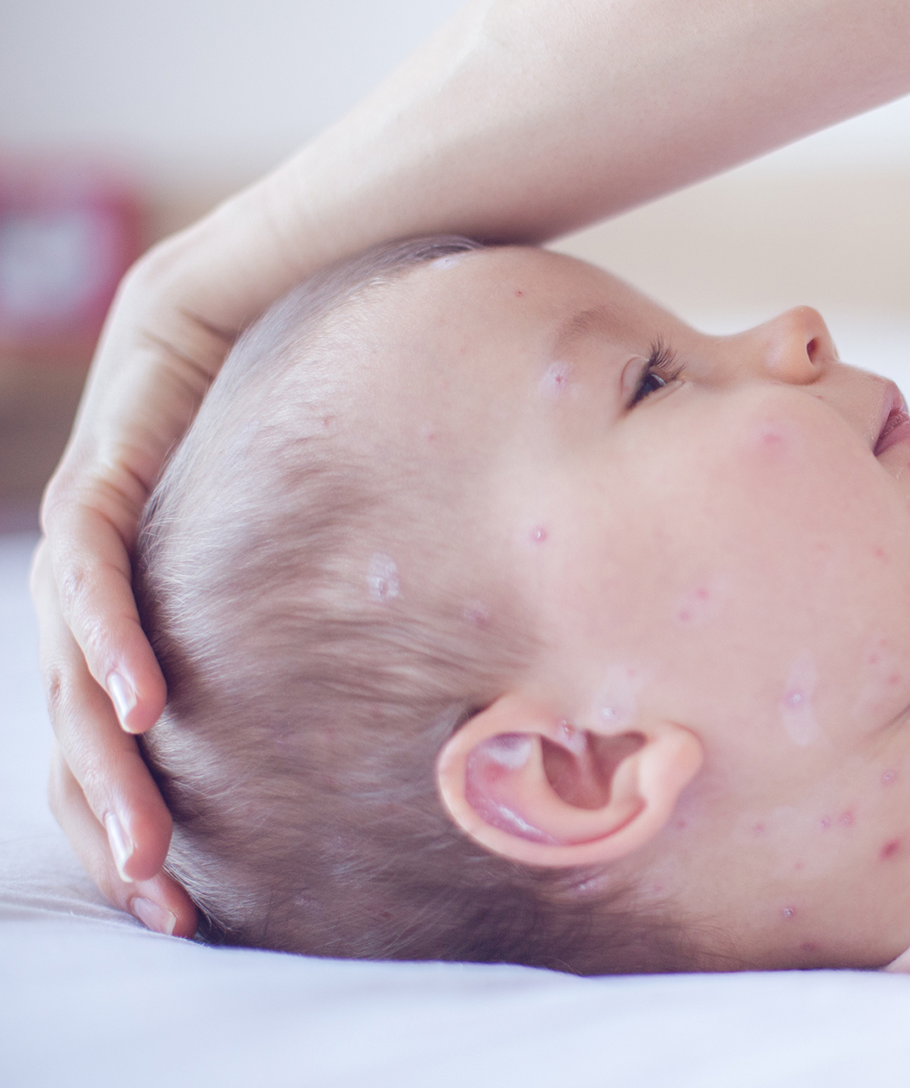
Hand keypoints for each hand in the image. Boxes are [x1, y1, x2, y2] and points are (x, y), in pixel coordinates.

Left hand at [31, 0, 909, 933]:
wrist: (542, 192)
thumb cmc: (582, 349)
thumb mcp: (577, 512)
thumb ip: (558, 598)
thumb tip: (645, 712)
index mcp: (295, 511)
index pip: (209, 666)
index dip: (198, 782)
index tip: (215, 885)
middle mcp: (221, 458)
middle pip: (128, 648)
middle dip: (127, 787)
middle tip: (168, 894)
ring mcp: (178, 395)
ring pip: (86, 593)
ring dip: (93, 721)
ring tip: (142, 833)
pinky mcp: (161, 339)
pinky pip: (94, 503)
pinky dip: (101, 603)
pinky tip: (140, 695)